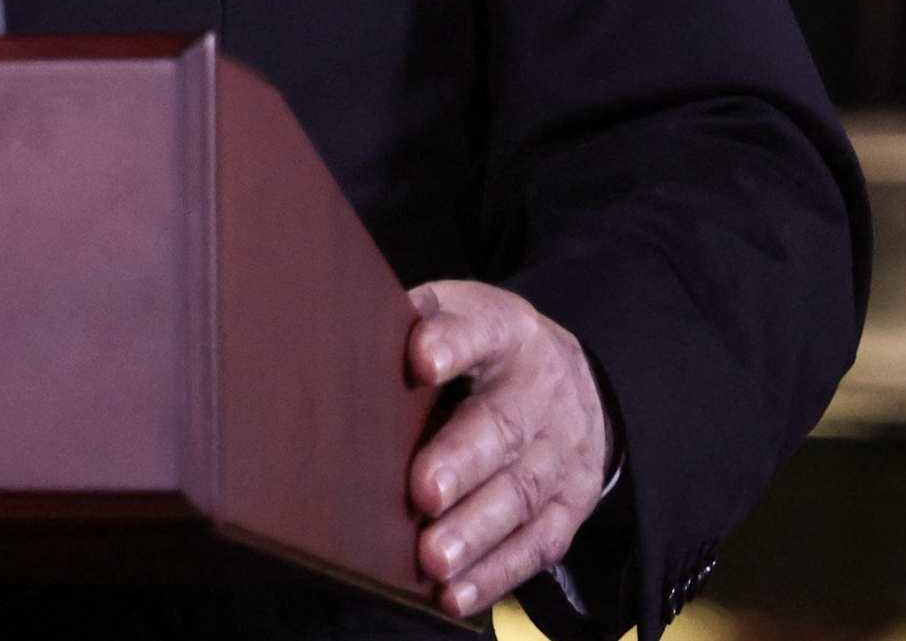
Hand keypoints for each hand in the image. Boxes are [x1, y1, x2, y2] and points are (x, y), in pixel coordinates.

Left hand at [406, 279, 613, 619]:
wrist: (573, 379)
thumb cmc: (482, 348)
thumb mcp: (455, 313)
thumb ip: (408, 323)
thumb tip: (331, 336)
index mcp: (505, 331)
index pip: (479, 329)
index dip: (452, 342)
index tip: (420, 359)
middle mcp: (540, 391)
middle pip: (503, 426)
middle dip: (462, 461)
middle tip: (423, 492)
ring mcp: (561, 451)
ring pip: (522, 493)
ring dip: (476, 531)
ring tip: (434, 559)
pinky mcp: (571, 503)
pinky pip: (537, 543)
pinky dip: (497, 572)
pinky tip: (457, 593)